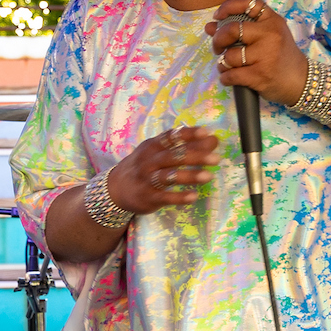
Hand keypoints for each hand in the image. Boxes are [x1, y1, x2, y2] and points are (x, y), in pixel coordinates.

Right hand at [105, 124, 220, 213]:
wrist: (114, 190)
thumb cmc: (142, 167)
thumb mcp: (156, 153)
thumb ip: (182, 146)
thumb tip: (212, 139)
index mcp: (152, 146)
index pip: (171, 137)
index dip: (188, 135)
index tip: (206, 133)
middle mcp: (148, 161)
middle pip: (173, 157)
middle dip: (195, 156)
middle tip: (216, 158)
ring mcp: (147, 180)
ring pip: (169, 177)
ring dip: (189, 176)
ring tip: (209, 176)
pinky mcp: (148, 197)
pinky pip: (165, 197)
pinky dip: (179, 197)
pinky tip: (194, 196)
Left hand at [206, 0, 307, 104]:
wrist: (300, 81)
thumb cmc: (281, 57)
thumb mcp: (268, 37)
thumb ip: (241, 29)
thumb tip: (210, 26)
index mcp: (272, 21)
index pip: (249, 3)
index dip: (228, 7)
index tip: (218, 17)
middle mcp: (270, 34)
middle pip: (232, 29)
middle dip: (218, 40)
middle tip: (218, 48)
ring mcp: (266, 55)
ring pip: (230, 56)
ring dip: (223, 63)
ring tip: (229, 66)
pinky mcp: (260, 74)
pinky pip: (231, 75)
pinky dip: (225, 77)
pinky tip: (230, 77)